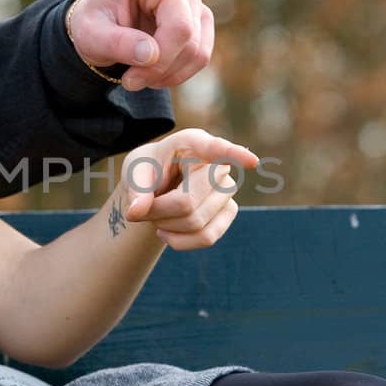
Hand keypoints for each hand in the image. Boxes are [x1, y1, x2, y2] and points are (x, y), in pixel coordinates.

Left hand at [69, 0, 216, 90]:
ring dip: (166, 74)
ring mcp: (193, 4)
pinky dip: (177, 75)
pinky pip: (201, 58)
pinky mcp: (202, 24)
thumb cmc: (96, 25)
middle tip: (129, 81)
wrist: (105, 32)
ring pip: (195, 49)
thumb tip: (153, 55)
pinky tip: (154, 75)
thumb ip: (116, 43)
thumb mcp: (90, 35)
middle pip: (182, 30)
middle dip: (157, 65)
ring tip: (137, 78)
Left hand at [122, 128, 257, 249]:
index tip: (251, 161)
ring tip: (156, 214)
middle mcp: (216, 164)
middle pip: (187, 201)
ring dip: (166, 225)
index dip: (233, 155)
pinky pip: (207, 238)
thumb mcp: (135, 171)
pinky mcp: (228, 212)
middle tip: (143, 206)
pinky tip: (166, 232)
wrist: (158, 189)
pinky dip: (179, 241)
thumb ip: (135, 188)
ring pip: (196, 222)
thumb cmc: (148, 171)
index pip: (214, 149)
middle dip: (158, 211)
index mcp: (192, 143)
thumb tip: (136, 211)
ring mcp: (226, 189)